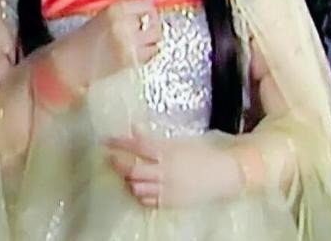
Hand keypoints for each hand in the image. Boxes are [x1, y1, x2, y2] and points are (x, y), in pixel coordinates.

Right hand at [52, 0, 161, 89]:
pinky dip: (149, 52)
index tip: (145, 15)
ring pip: (156, 37)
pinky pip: (151, 53)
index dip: (149, 10)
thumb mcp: (106, 15)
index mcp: (116, 8)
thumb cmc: (86, 36)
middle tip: (145, 30)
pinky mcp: (130, 60)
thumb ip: (131, 6)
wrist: (72, 61)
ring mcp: (128, 42)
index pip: (147, 4)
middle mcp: (124, 23)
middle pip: (154, 21)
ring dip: (153, 39)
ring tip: (142, 42)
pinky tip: (138, 52)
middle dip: (153, 25)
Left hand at [106, 125, 243, 208]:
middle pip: (132, 169)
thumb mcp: (177, 141)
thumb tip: (133, 127)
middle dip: (118, 163)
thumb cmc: (201, 153)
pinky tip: (138, 188)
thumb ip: (153, 137)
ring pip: (137, 187)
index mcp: (166, 151)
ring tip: (125, 173)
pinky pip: (148, 201)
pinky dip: (139, 194)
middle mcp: (164, 171)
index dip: (119, 143)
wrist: (224, 174)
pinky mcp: (171, 202)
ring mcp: (167, 188)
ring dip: (128, 180)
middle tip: (109, 158)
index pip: (136, 146)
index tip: (106, 140)